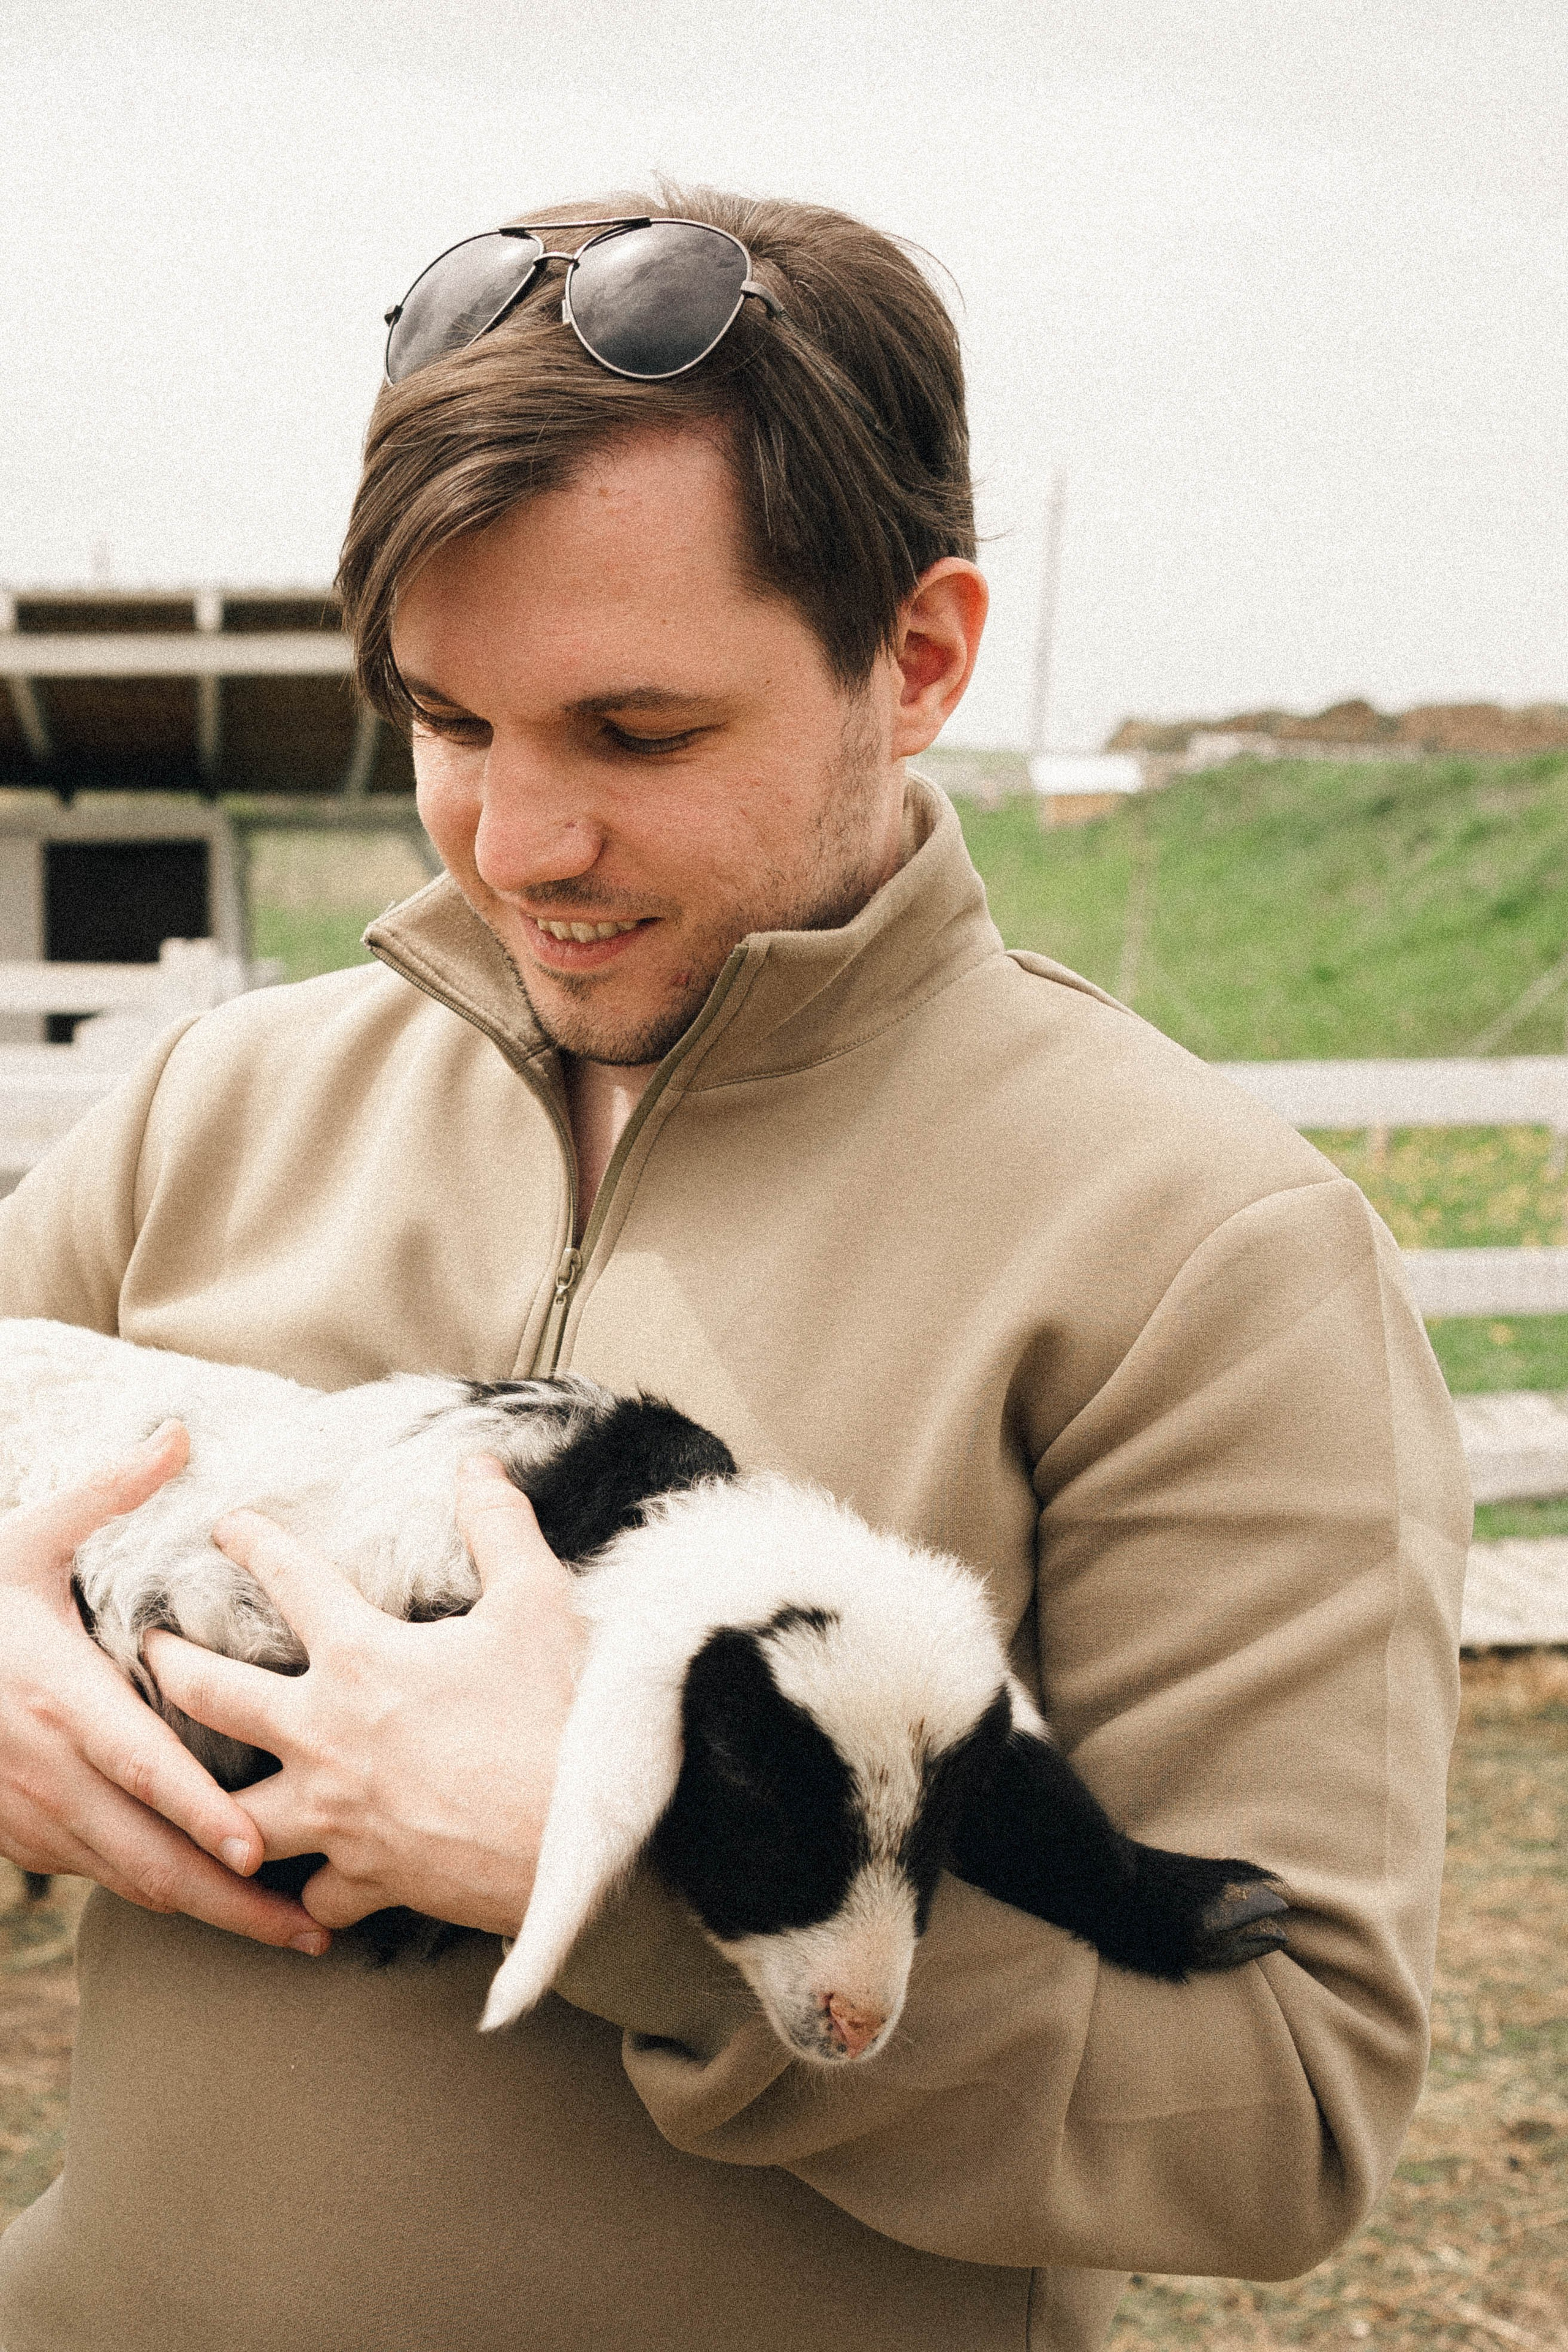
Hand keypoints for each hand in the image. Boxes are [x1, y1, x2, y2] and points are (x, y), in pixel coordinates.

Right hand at [0, 1420, 326, 1951]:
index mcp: (57, 1697)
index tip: (259, 1850)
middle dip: (233, 1902)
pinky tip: (224, 1903)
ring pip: (131, 1880)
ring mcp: (32, 1815)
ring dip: (208, 1911)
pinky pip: (103, 1875)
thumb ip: (107, 1492)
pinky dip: (163, 1893)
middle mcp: (47, 1770)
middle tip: (314, 1931)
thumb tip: (177, 1431)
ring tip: (292, 1932)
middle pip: (150, 1855)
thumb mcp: (26, 1536)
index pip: (141, 1767)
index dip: (199, 1813)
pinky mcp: (23, 1840)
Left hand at [142, 1456, 588, 1935]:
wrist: (577, 1836)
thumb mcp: (536, 1600)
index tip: (226, 1526)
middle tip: (146, 1649)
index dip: (252, 1541)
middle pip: (211, 1696)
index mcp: (361, 1658)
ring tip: (182, 1790)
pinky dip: (308, 1891)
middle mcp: (325, 1736)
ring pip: (232, 1814)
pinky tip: (303, 1887)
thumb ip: (499, 1525)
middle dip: (169, 1665)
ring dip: (203, 1800)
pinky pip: (313, 1895)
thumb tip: (479, 1463)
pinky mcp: (365, 1880)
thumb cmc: (556, 1713)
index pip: (289, 1579)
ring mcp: (335, 1816)